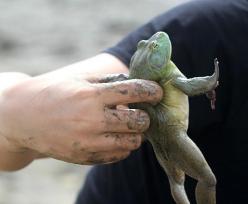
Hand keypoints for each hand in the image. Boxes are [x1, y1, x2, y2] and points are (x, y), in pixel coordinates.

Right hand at [0, 73, 161, 164]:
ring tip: (131, 126)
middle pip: (139, 122)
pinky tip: (116, 137)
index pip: (134, 92)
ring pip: (132, 143)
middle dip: (146, 116)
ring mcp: (88, 142)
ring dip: (137, 134)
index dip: (151, 91)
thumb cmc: (56, 93)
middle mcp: (91, 121)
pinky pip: (117, 156)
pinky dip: (123, 146)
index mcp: (91, 96)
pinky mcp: (84, 158)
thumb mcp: (81, 80)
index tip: (157, 92)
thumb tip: (138, 84)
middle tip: (143, 112)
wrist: (24, 118)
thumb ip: (110, 82)